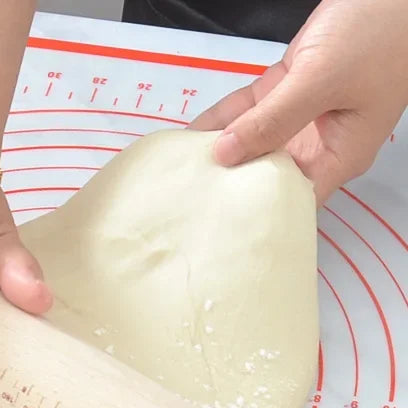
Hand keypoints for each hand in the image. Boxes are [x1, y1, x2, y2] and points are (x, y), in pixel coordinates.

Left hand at [191, 0, 407, 203]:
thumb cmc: (379, 34)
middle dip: (228, 184)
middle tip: (187, 198)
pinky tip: (193, 133)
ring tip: (180, 171)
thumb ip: (273, 121)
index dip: (255, 212)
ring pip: (252, 140)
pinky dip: (223, 118)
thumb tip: (224, 155)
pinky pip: (249, 110)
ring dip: (219, 150)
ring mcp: (301, 115)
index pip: (291, 201)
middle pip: (265, 174)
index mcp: (339, 157)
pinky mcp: (288, 87)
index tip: (216, 220)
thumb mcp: (321, 82)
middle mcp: (319, 144)